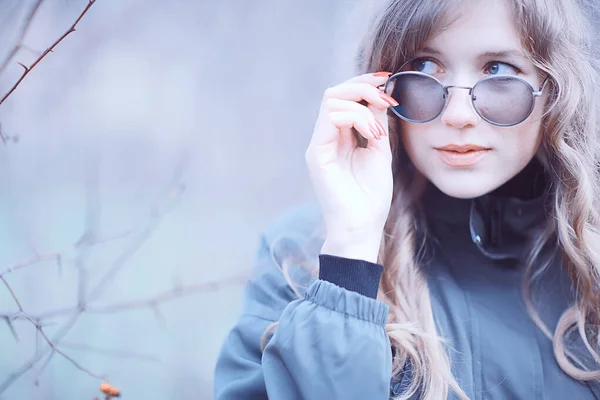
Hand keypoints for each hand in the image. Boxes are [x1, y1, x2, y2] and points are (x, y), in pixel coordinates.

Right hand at [305, 72, 398, 261]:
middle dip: (361, 86)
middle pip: (333, 93)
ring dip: (362, 104)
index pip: (343, 98)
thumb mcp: (378, 151)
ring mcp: (318, 145)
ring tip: (379, 128)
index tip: (388, 80)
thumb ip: (376, 124)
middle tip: (385, 93)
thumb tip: (380, 95)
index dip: (363, 84)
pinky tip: (372, 134)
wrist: (362, 227)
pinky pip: (331, 119)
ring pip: (331, 100)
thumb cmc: (370, 197)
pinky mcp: (317, 154)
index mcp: (338, 137)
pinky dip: (357, 118)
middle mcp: (324, 138)